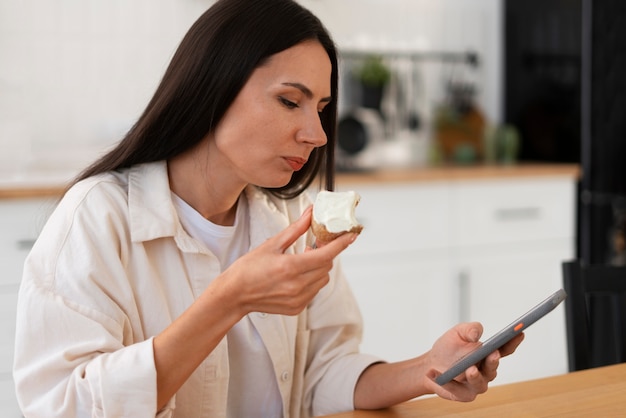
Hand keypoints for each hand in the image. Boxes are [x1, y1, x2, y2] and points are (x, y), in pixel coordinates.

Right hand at [222, 206, 357, 315]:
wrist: (234, 295)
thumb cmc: (248, 268)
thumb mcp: (272, 244)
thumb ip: (296, 229)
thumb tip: (310, 212)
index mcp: (291, 267)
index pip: (326, 254)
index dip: (341, 244)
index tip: (351, 235)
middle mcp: (297, 285)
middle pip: (326, 265)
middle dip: (324, 253)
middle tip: (313, 245)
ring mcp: (298, 299)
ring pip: (322, 279)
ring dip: (318, 267)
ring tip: (300, 261)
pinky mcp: (297, 308)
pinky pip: (314, 290)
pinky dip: (311, 281)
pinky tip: (296, 276)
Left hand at [425, 322, 523, 401]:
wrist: (431, 364)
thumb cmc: (448, 349)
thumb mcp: (457, 333)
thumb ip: (469, 329)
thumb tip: (477, 333)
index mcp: (487, 353)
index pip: (504, 349)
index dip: (513, 342)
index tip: (519, 332)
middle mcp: (485, 370)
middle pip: (493, 367)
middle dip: (493, 361)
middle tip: (493, 353)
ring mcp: (476, 383)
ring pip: (480, 383)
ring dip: (476, 376)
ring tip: (470, 369)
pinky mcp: (464, 394)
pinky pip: (459, 391)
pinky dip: (450, 384)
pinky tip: (440, 376)